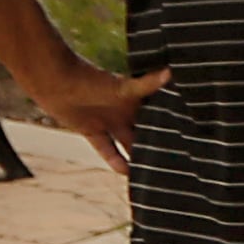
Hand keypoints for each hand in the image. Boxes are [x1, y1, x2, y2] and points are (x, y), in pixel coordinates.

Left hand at [28, 59, 167, 172]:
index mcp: (137, 99)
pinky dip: (115, 160)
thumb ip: (147, 85)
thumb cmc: (90, 78)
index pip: (160, 115)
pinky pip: (107, 150)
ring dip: (137, 156)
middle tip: (174, 162)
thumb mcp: (122, 87)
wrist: (54, 81)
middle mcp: (126, 111)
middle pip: (146, 132)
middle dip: (158, 144)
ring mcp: (109, 122)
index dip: (173, 126)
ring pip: (128, 144)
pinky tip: (126, 172)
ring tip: (153, 172)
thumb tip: (171, 72)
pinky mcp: (92, 131)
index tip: (190, 140)